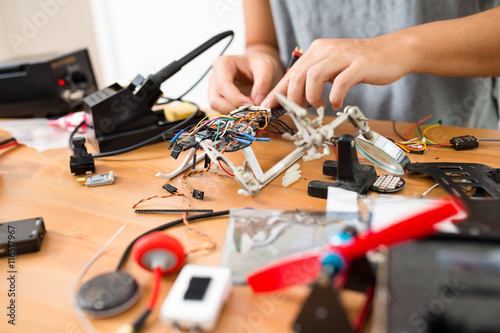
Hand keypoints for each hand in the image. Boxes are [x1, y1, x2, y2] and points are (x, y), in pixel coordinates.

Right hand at [208, 51, 281, 112]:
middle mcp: (215, 77)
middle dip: (233, 109)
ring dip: (233, 114)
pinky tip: (246, 113)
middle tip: (251, 112)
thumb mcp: (265, 67)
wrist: (258, 65)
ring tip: (250, 112)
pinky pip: (221, 111)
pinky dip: (233, 115)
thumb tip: (258, 102)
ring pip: (217, 108)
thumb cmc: (259, 63)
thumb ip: (263, 83)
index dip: (237, 99)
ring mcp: (215, 89)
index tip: (252, 105)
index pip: (223, 85)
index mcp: (222, 64)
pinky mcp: (219, 99)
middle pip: (216, 100)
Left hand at [261, 35, 412, 109]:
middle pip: (298, 74)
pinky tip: (336, 103)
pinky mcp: (359, 65)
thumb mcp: (332, 66)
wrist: (392, 52)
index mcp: (317, 50)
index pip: (291, 72)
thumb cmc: (360, 64)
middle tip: (298, 111)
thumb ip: (314, 77)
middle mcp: (327, 50)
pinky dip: (335, 96)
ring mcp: (343, 56)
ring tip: (318, 107)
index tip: (268, 106)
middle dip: (293, 97)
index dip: (278, 91)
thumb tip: (294, 97)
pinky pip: (340, 83)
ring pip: (314, 76)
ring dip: (312, 97)